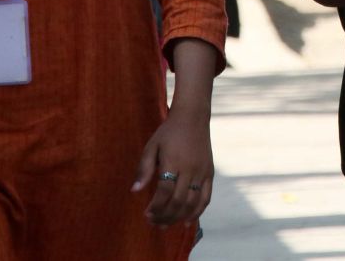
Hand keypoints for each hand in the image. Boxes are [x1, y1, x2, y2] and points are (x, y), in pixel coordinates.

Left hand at [130, 109, 213, 228]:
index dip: (155, 206)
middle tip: (154, 223)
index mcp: (173, 161)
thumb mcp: (151, 146)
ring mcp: (202, 172)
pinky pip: (205, 198)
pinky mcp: (210, 173)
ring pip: (192, 202)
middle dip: (165, 216)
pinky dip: (197, 212)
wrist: (193, 118)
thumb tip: (135, 191)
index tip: (146, 214)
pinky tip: (186, 222)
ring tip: (166, 225)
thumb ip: (144, 169)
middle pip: (178, 201)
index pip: (165, 191)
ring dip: (178, 217)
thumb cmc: (168, 132)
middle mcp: (190, 169)